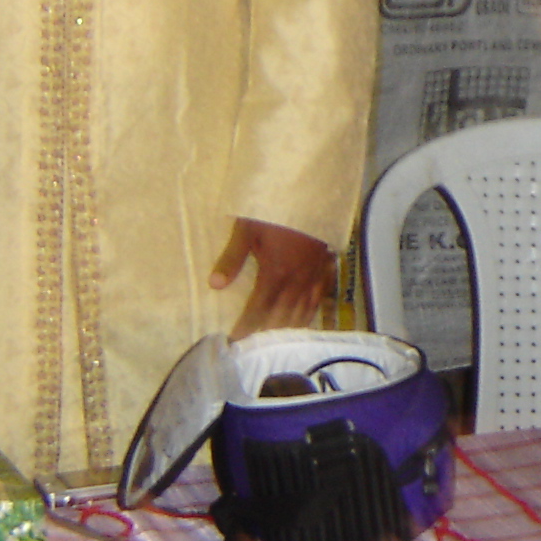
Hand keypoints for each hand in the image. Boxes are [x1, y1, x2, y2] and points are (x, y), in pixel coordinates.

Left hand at [211, 217, 336, 336]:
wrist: (311, 193)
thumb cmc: (275, 210)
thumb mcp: (247, 229)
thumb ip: (231, 258)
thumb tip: (215, 285)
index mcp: (275, 273)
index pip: (258, 309)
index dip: (247, 327)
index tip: (236, 341)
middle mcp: (296, 280)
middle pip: (281, 316)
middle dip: (267, 333)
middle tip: (255, 347)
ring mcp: (314, 275)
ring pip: (302, 310)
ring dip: (288, 328)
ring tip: (277, 342)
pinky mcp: (325, 267)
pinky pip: (320, 297)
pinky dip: (311, 312)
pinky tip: (305, 320)